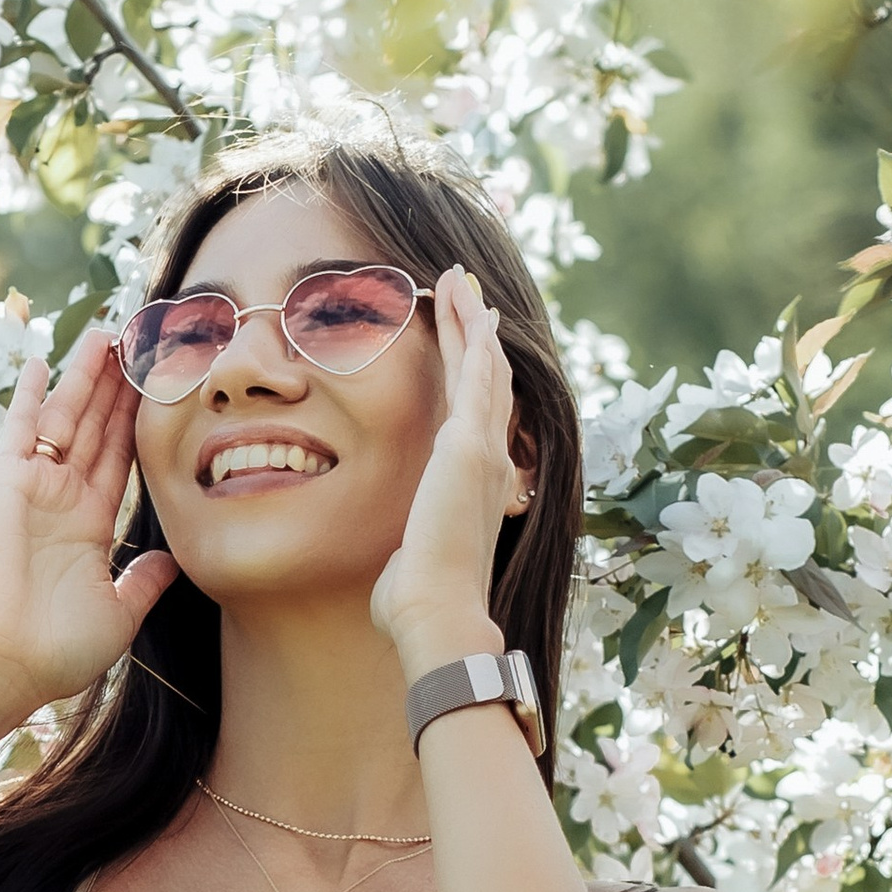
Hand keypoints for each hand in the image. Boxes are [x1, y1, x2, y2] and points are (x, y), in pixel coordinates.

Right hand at [0, 326, 179, 715]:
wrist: (4, 663)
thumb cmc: (57, 650)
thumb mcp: (119, 614)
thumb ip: (144, 581)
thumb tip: (172, 560)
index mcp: (89, 526)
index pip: (121, 458)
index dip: (140, 420)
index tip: (160, 383)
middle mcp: (61, 500)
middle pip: (97, 427)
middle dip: (117, 385)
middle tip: (138, 339)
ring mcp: (33, 488)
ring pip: (67, 418)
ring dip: (86, 377)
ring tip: (108, 333)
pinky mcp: (5, 483)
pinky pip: (21, 429)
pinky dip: (31, 395)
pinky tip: (43, 360)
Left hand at [370, 266, 523, 665]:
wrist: (438, 611)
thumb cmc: (418, 601)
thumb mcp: (414, 561)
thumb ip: (412, 550)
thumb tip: (401, 569)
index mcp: (476, 483)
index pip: (476, 413)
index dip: (474, 372)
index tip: (468, 339)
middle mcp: (490, 460)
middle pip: (487, 379)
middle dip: (476, 332)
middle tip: (468, 289)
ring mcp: (484, 450)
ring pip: (485, 367)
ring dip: (472, 321)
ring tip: (461, 280)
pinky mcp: (469, 446)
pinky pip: (478, 376)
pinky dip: (475, 338)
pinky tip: (469, 306)